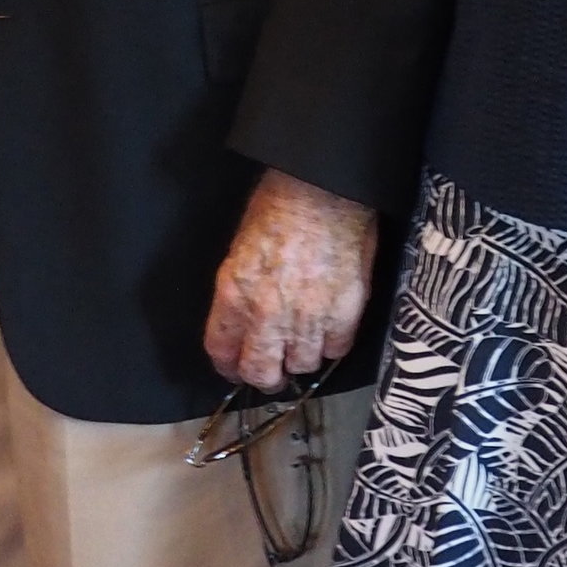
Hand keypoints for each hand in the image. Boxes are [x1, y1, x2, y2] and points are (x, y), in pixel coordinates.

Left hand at [204, 168, 378, 391]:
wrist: (324, 190)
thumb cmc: (280, 206)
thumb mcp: (240, 249)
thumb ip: (240, 292)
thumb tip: (246, 321)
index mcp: (234, 294)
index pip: (222, 351)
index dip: (229, 366)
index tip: (236, 368)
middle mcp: (267, 314)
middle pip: (261, 372)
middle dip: (265, 376)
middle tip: (273, 372)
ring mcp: (308, 317)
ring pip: (302, 365)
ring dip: (301, 358)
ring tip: (304, 343)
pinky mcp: (344, 314)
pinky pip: (336, 349)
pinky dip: (332, 344)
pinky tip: (329, 330)